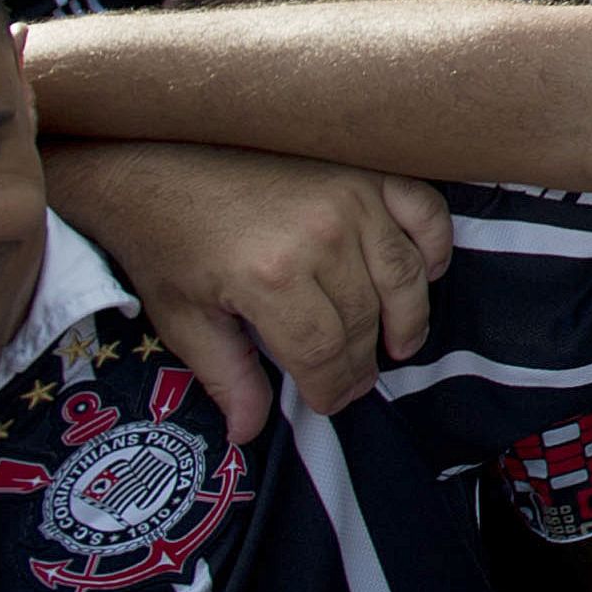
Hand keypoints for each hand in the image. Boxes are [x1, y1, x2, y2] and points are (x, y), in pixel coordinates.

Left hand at [47, 145, 450, 443]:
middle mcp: (322, 236)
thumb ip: (227, 376)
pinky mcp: (365, 171)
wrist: (157, 158)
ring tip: (399, 344)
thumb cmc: (165, 240)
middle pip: (366, 320)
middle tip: (356, 381)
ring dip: (408, 318)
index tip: (329, 403)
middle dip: (364, 363)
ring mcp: (352, 197)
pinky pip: (425, 213)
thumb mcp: (183, 318)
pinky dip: (435, 247)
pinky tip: (425, 274)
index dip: (332, 388)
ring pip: (403, 276)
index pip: (324, 353)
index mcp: (270, 279)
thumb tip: (248, 433)